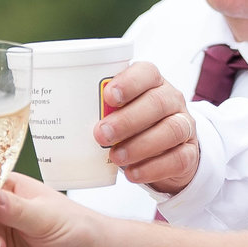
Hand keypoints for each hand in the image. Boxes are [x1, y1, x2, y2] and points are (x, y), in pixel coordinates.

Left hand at [96, 62, 197, 192]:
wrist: (166, 151)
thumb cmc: (132, 125)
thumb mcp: (117, 111)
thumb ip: (99, 110)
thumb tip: (57, 115)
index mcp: (152, 82)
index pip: (147, 73)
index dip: (129, 83)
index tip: (109, 96)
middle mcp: (172, 100)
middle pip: (157, 103)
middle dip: (128, 119)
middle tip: (101, 134)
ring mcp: (185, 125)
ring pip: (171, 130)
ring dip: (140, 145)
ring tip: (116, 157)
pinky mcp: (190, 152)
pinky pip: (177, 159)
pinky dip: (153, 168)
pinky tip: (132, 174)